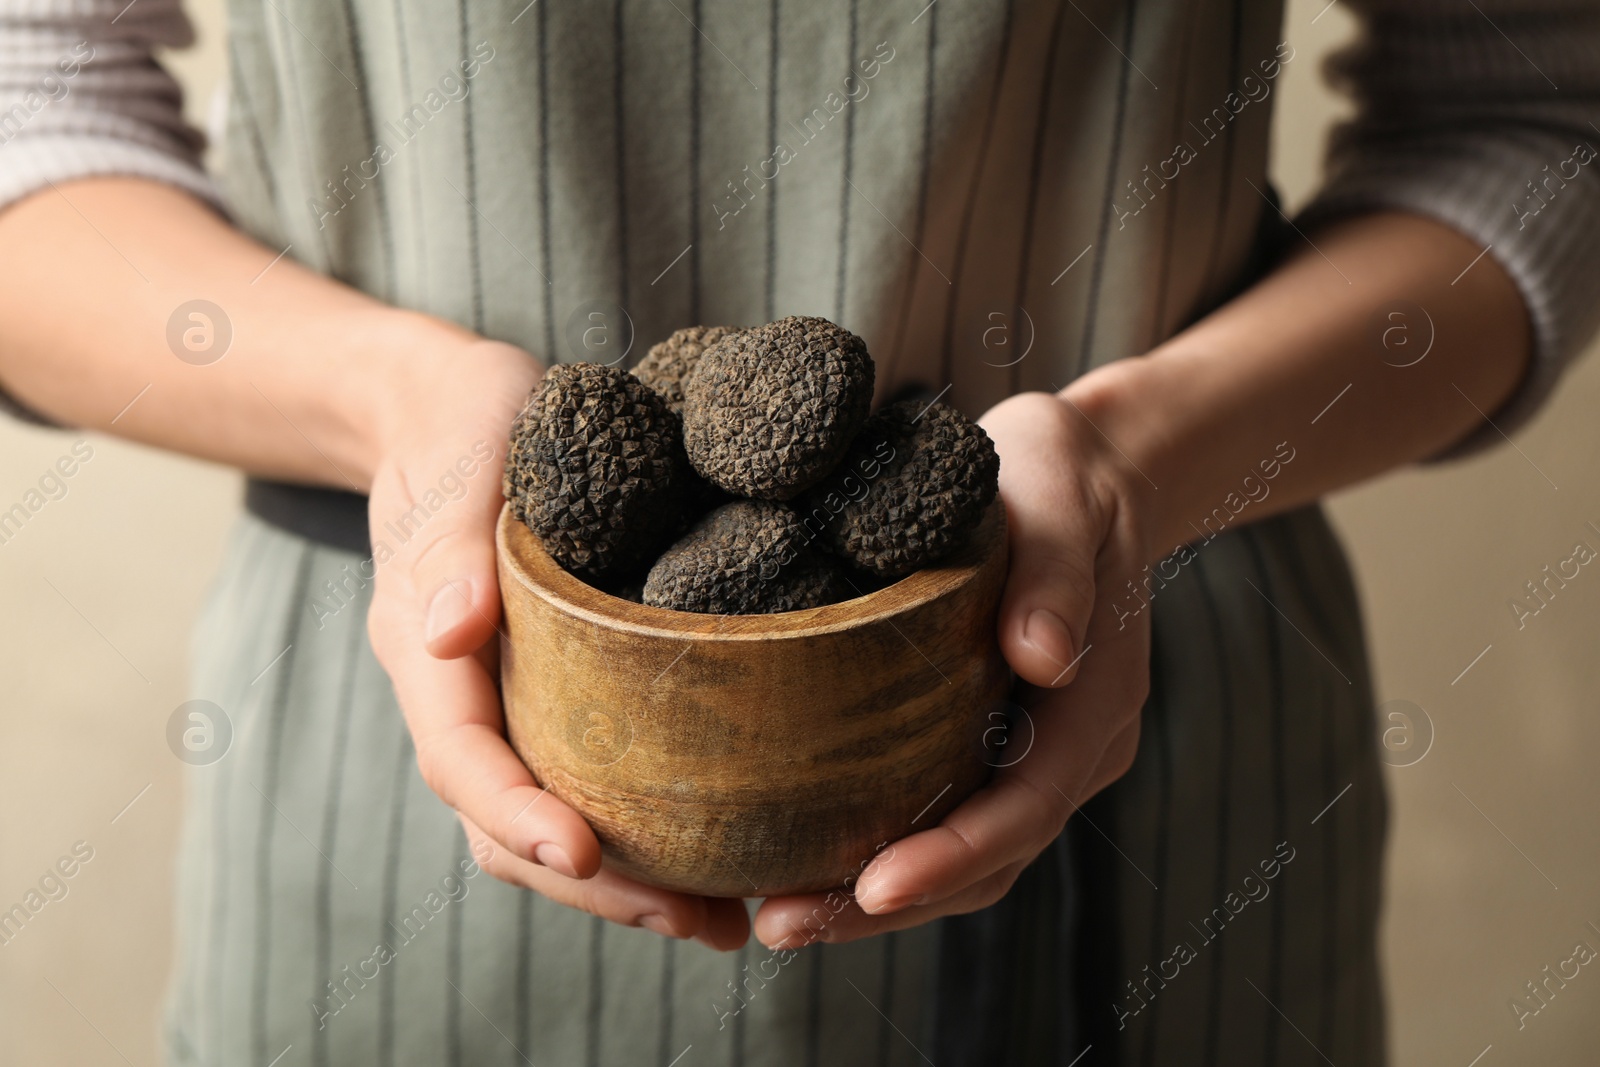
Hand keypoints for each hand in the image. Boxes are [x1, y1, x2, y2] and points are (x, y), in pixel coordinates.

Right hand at [364, 327, 749, 949]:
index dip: (516, 812)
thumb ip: (450, 540)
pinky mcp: (551, 693)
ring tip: (724, 919)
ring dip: (624, 883)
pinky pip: (582, 781)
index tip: (585, 849)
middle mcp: (460, 692)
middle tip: (702, 922)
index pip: (461, 756)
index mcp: (425, 647)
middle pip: (505, 825)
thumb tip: (448, 632)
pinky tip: (715, 849)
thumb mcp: (462, 451)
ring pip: (545, 819)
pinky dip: (639, 831)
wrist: (452, 406)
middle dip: (594, 884)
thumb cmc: (463, 419)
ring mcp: (504, 700)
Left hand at [752, 387, 1153, 947]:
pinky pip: (943, 815)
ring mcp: (1033, 751)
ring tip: (778, 916)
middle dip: (888, 905)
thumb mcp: (1063, 502)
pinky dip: (882, 850)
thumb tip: (1042, 660)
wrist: (1085, 471)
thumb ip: (1056, 576)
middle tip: (783, 924)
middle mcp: (1070, 747)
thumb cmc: (1064, 479)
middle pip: (986, 859)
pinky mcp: (992, 739)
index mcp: (1095, 706)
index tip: (873, 886)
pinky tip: (806, 859)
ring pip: (964, 859)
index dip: (953, 856)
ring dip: (875, 900)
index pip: (1026, 806)